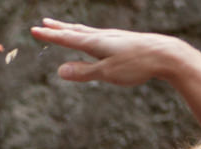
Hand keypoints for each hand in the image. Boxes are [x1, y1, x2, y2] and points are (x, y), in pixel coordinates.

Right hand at [30, 18, 196, 86]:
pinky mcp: (122, 41)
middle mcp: (102, 36)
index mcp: (95, 43)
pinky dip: (86, 34)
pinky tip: (92, 39)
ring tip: (63, 27)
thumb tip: (60, 70)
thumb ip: (83, 72)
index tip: (34, 30)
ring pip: (87, 32)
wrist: (166, 55)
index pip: (66, 38)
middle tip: (44, 23)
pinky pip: (97, 36)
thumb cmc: (136, 65)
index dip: (49, 36)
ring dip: (71, 29)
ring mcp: (113, 37)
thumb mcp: (107, 72)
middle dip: (58, 28)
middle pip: (75, 30)